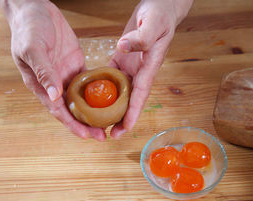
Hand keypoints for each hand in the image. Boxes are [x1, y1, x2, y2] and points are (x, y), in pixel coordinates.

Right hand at [0, 0, 105, 140]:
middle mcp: (54, 84)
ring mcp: (65, 75)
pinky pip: (88, 83)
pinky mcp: (75, 65)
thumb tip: (55, 96)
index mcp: (40, 85)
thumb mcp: (33, 49)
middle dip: (86, 125)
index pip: (57, 110)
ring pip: (81, 100)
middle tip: (102, 136)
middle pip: (72, 110)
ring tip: (108, 124)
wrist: (34, 8)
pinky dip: (97, 93)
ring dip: (93, 113)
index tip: (85, 135)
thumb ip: (44, 72)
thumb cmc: (28, 28)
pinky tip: (108, 101)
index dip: (71, 124)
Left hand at [109, 0, 192, 138]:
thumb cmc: (160, 14)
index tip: (125, 128)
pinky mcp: (122, 60)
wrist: (160, 7)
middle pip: (130, 101)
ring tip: (100, 123)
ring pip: (120, 93)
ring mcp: (131, 67)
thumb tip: (123, 48)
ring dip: (112, 109)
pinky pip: (111, 77)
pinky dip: (103, 89)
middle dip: (123, 119)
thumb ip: (141, 38)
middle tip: (111, 135)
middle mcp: (140, 71)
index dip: (133, 113)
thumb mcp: (152, 24)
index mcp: (149, 67)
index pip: (140, 95)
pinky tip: (92, 97)